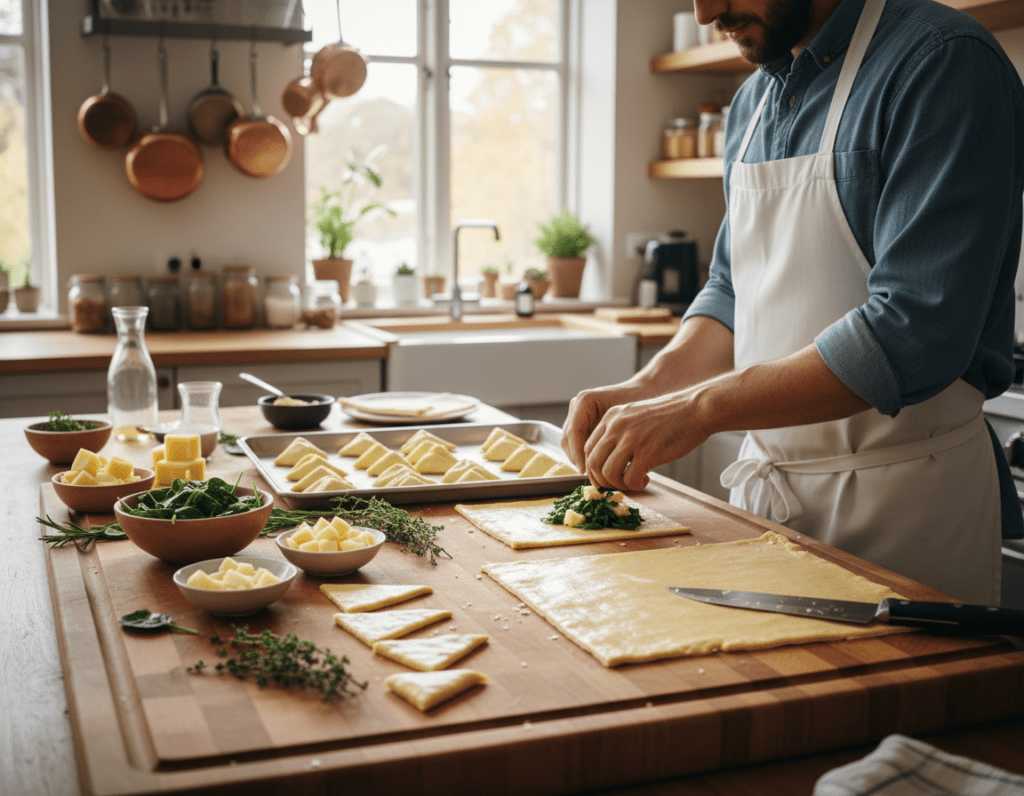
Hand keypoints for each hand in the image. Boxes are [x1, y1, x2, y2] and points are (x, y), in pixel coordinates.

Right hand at [561, 383, 647, 472]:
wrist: (644, 394)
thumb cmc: (638, 405)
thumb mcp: (627, 420)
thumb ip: (613, 436)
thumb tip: (604, 462)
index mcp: (585, 401)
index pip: (574, 431)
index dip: (577, 453)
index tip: (586, 469)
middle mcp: (577, 406)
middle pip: (568, 438)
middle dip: (577, 459)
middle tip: (590, 476)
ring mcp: (578, 415)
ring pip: (569, 443)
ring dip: (579, 459)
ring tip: (594, 474)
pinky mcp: (582, 424)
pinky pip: (577, 443)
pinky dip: (583, 456)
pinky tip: (597, 468)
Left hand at [581, 390, 709, 491]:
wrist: (696, 409)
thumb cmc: (670, 418)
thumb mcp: (636, 417)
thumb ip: (620, 434)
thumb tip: (608, 463)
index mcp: (611, 417)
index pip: (587, 448)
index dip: (592, 469)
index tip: (603, 478)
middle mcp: (617, 426)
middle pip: (593, 462)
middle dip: (602, 480)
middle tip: (616, 485)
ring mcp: (631, 438)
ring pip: (608, 473)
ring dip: (618, 485)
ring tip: (632, 482)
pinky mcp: (647, 451)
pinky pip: (629, 479)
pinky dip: (635, 486)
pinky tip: (645, 480)